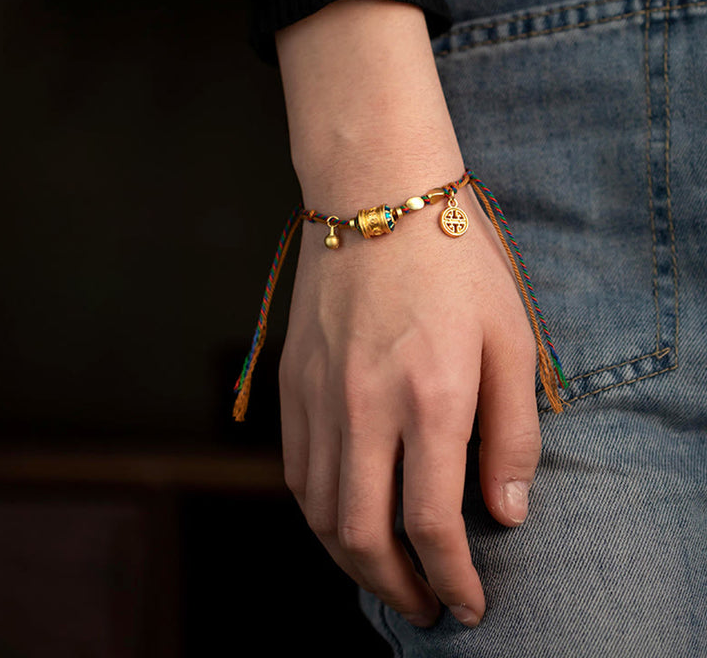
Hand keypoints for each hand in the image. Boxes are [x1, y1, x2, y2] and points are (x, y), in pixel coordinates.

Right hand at [279, 188, 539, 627]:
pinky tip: (343, 515)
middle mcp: (363, 406)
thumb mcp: (512, 339)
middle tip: (426, 607)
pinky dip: (318, 512)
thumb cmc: (453, 261)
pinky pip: (295, 469)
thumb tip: (506, 512)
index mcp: (430, 396)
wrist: (375, 196)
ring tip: (385, 574)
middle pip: (362, 534)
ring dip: (351, 560)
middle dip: (397, 589)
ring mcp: (317, 395)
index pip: (431, 523)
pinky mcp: (291, 381)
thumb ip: (512, 433)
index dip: (452, 579)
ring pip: (317, 511)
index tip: (469, 602)